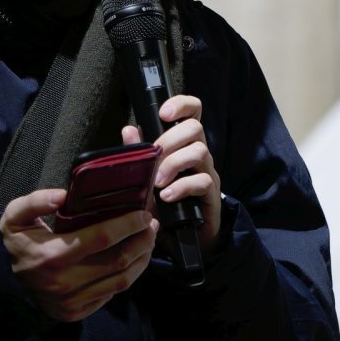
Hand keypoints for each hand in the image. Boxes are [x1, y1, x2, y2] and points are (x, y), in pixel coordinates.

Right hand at [0, 189, 158, 323]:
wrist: (4, 280)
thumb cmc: (16, 242)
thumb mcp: (15, 215)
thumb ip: (36, 201)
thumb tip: (62, 195)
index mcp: (52, 255)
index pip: (101, 238)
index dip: (127, 225)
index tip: (143, 213)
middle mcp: (65, 283)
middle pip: (118, 261)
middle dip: (142, 241)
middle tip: (152, 225)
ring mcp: (73, 302)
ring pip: (121, 281)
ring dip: (142, 259)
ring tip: (149, 241)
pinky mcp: (77, 312)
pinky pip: (111, 294)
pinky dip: (128, 276)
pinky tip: (134, 260)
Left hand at [123, 93, 221, 255]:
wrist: (183, 236)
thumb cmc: (164, 201)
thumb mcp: (146, 177)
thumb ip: (139, 154)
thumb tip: (128, 130)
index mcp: (183, 142)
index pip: (193, 111)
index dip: (181, 104)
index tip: (163, 113)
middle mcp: (198, 152)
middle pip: (195, 128)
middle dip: (171, 139)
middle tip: (154, 158)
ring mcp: (207, 172)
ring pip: (200, 151)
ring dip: (174, 163)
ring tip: (157, 182)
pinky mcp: (211, 193)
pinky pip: (203, 181)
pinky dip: (182, 187)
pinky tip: (167, 196)